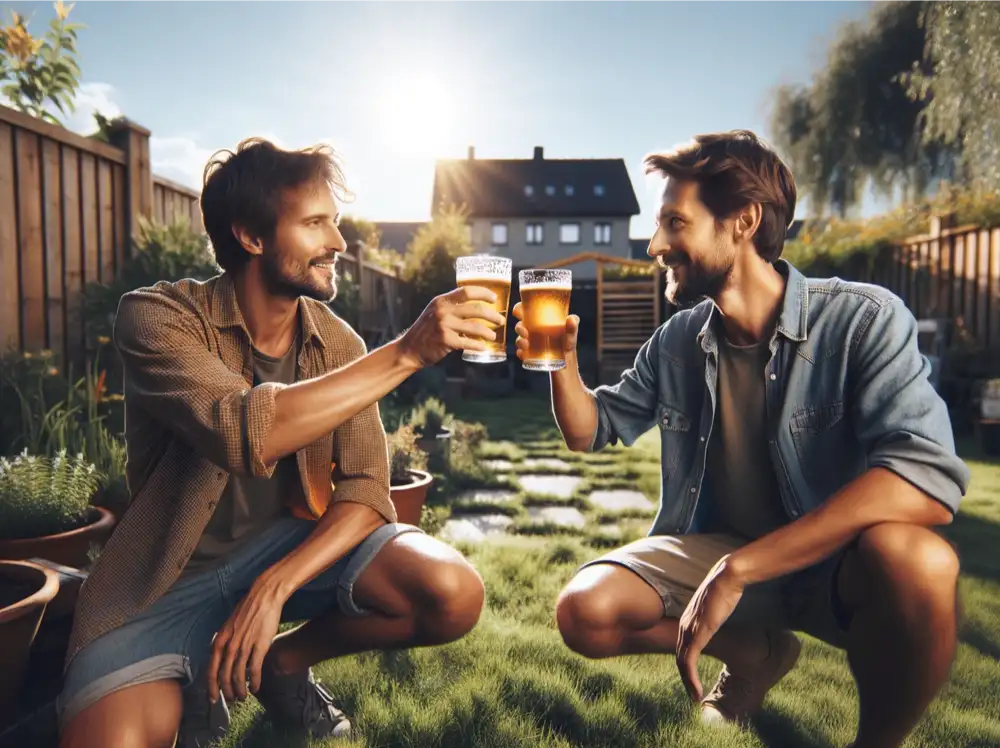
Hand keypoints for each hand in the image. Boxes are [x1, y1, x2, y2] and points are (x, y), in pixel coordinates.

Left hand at [207, 581, 285, 702]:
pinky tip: (255, 688)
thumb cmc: (248, 608)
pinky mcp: (259, 646)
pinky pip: (254, 669)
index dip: (211, 687)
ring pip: (238, 676)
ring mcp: (244, 646)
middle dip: (226, 692)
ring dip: (240, 690)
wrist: (264, 596)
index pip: (211, 670)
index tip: (213, 699)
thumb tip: (223, 654)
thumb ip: (225, 640)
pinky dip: (254, 682)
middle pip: (223, 676)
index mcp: (219, 640)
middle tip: (231, 700)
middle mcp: (229, 645)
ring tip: (243, 697)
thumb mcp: (229, 625)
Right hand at [397, 286, 505, 367]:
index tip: (494, 299)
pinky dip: (478, 345)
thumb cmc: (426, 330)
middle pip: (476, 309)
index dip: (484, 293)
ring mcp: (444, 326)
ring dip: (488, 332)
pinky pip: (468, 342)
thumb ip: (451, 306)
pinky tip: (483, 347)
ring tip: (493, 335)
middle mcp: (443, 311)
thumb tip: (476, 305)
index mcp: (442, 300)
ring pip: (475, 327)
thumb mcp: (435, 312)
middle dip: (492, 315)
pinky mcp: (446, 341)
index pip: (467, 291)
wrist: (410, 348)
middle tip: (501, 320)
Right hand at [511, 302, 579, 362]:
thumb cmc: (567, 342)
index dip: (519, 309)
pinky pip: (521, 353)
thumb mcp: (571, 333)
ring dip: (519, 341)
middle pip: (520, 325)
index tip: (518, 312)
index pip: (525, 311)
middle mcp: (532, 330)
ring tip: (525, 344)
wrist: (566, 361)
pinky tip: (524, 354)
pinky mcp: (529, 354)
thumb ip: (573, 326)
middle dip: (519, 327)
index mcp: (539, 320)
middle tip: (524, 332)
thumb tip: (571, 319)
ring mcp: (529, 342)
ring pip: (519, 339)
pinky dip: (521, 353)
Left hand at [676, 557, 744, 701]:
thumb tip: (718, 617)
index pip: (682, 649)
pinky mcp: (698, 634)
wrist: (727, 577)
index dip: (686, 668)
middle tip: (693, 696)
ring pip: (682, 663)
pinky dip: (690, 678)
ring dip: (688, 683)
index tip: (693, 682)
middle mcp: (684, 626)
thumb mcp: (716, 608)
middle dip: (686, 679)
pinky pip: (688, 661)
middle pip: (679, 658)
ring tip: (695, 698)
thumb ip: (713, 616)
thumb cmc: (726, 589)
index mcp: (687, 621)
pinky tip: (697, 690)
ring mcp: (689, 630)